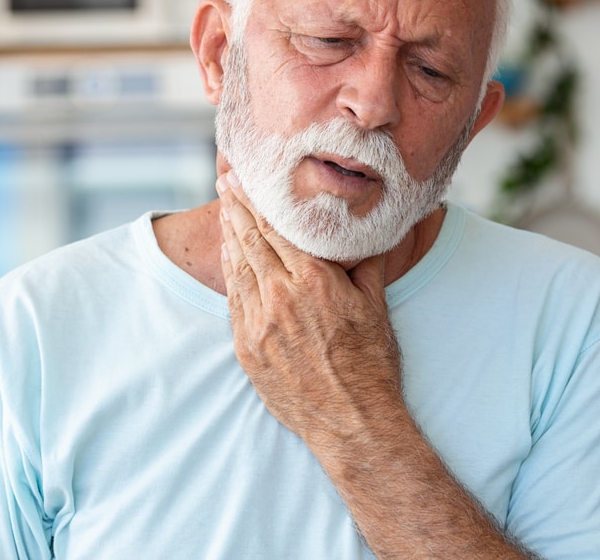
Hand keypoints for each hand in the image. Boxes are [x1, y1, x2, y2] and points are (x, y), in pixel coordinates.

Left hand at [216, 171, 403, 446]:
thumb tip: (366, 225)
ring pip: (238, 268)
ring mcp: (258, 324)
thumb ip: (363, 260)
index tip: (245, 178)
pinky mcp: (247, 348)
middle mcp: (280, 296)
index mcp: (312, 280)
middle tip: (225, 182)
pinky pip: (234, 300)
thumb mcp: (374, 302)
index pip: (275, 227)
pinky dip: (231, 273)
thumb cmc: (371, 363)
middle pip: (250, 240)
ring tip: (225, 213)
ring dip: (229, 236)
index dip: (257, 200)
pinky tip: (231, 258)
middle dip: (235, 208)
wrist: (351, 420)